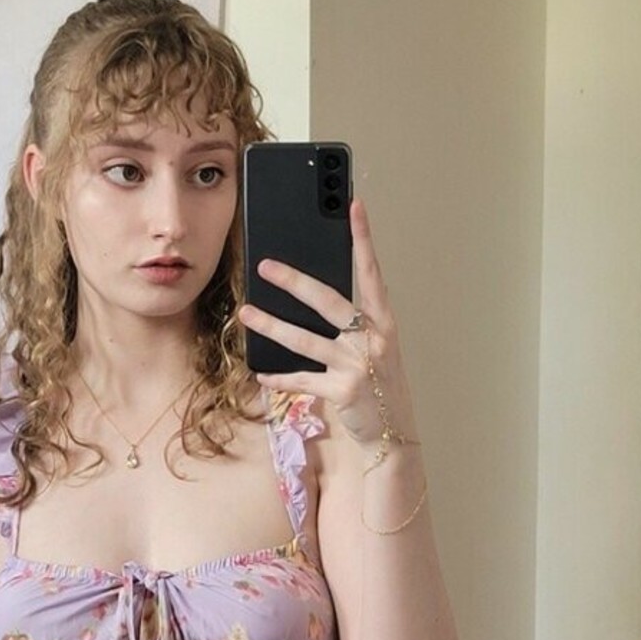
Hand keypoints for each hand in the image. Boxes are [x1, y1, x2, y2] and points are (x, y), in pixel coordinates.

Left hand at [238, 198, 417, 457]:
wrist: (393, 433)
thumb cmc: (379, 385)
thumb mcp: (375, 348)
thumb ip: (354, 323)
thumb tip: (315, 296)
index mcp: (383, 322)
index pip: (371, 272)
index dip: (362, 239)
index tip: (353, 206)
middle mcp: (373, 339)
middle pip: (328, 301)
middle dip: (294, 281)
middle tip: (265, 266)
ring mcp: (358, 366)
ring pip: (306, 340)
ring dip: (272, 325)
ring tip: (247, 312)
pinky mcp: (343, 392)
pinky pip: (302, 380)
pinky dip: (280, 378)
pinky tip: (260, 372)